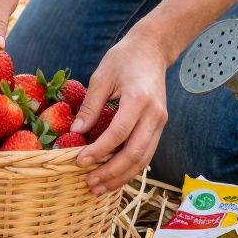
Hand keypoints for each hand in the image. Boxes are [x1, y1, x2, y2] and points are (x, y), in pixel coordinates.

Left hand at [73, 27, 171, 194]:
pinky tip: (114, 175)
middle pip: (135, 154)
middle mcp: (154, 114)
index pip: (118, 134)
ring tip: (100, 187)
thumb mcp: (101, 76)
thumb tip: (76, 132)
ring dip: (122, 176)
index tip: (79, 161)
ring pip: (144, 159)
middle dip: (111, 173)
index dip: (99, 151)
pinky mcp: (160, 125)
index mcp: (138, 100)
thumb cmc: (123, 58)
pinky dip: (131, 167)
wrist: (152, 49)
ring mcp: (161, 121)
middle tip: (90, 184)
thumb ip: (90, 106)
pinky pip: (147, 152)